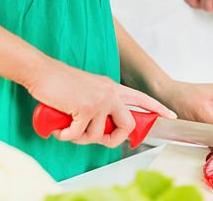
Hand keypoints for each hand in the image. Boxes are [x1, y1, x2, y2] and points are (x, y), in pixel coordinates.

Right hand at [26, 59, 174, 147]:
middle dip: (114, 139)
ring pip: (98, 135)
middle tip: (98, 140)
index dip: (157, 108)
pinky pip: (79, 135)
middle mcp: (110, 93)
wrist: (42, 72)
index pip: (141, 98)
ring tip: (68, 130)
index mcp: (112, 88)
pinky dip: (66, 137)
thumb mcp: (88, 90)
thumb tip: (100, 130)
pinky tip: (60, 130)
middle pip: (128, 124)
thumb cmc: (60, 83)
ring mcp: (100, 100)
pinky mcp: (86, 107)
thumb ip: (99, 105)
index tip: (170, 116)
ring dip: (80, 139)